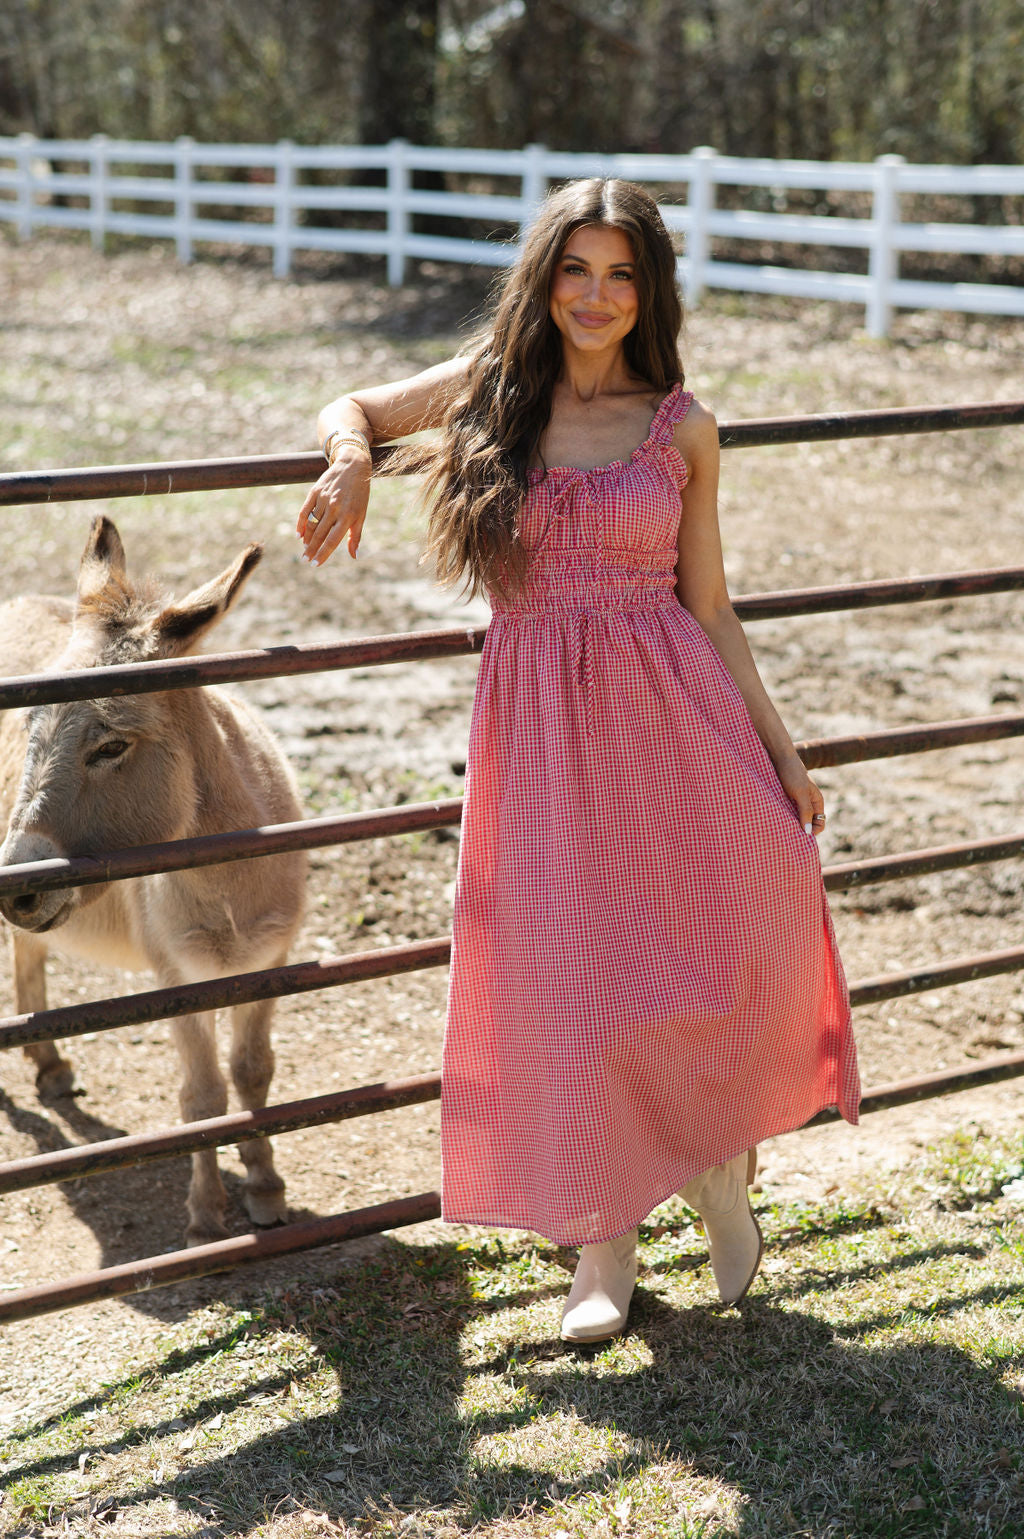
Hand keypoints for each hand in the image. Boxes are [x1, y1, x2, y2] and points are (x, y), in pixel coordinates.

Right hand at [296, 446, 370, 565]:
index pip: (333, 540)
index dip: (323, 553)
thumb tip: (354, 556)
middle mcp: (335, 509)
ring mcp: (324, 500)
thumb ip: (355, 536)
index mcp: (348, 516)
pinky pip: (305, 511)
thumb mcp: (361, 515)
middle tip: (306, 560)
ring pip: (312, 524)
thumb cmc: (359, 495)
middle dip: (312, 549)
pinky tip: (299, 534)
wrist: (353, 466)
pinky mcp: (315, 492)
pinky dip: (301, 523)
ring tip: (305, 549)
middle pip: (320, 534)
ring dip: (307, 538)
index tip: (316, 564)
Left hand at [773, 753, 826, 838]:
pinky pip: (787, 813)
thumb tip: (809, 832)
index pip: (820, 824)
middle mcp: (808, 803)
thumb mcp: (800, 793)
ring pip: (796, 819)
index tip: (799, 835)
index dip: (812, 831)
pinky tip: (775, 820)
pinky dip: (783, 818)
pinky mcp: (786, 799)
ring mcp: (797, 801)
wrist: (779, 757)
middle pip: (808, 824)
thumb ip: (805, 811)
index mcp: (817, 802)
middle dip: (801, 830)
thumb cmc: (792, 773)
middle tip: (788, 834)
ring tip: (780, 828)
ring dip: (790, 824)